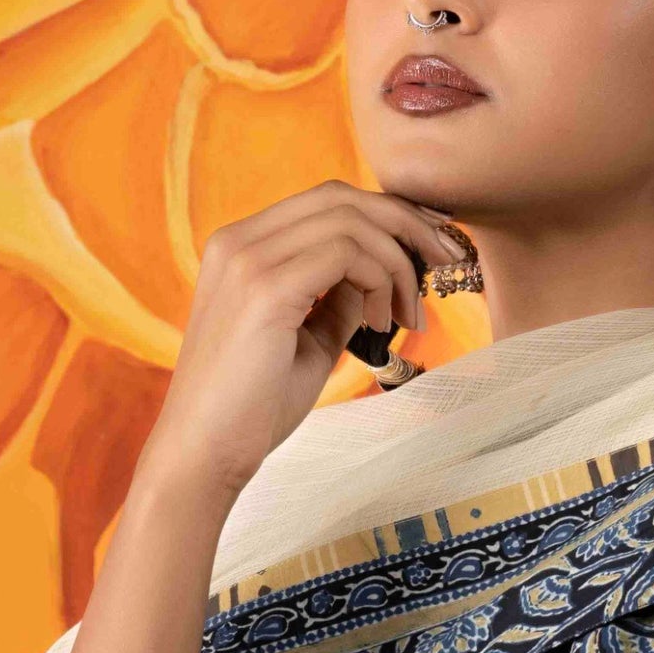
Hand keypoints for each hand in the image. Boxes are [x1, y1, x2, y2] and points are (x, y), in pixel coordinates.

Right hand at [140, 180, 473, 502]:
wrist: (205, 455)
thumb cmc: (253, 408)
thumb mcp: (309, 342)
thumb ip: (340, 300)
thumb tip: (382, 278)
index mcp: (241, 247)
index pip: (326, 202)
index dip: (388, 216)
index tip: (432, 246)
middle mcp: (238, 241)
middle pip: (342, 197)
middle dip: (408, 224)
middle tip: (449, 263)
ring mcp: (247, 259)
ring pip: (351, 221)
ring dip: (398, 263)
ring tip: (408, 316)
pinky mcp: (264, 287)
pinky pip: (347, 252)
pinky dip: (381, 281)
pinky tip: (383, 324)